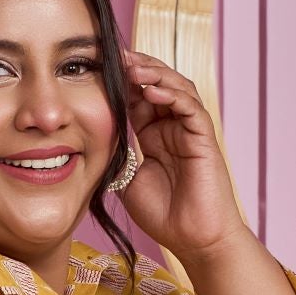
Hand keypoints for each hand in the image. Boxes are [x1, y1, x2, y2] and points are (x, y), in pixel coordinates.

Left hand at [115, 49, 249, 264]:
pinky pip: (190, 107)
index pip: (137, 97)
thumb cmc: (163, 215)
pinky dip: (173, 95)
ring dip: (155, 75)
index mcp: (154, 135)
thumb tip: (91, 137)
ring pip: (176, 89)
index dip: (121, 81)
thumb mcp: (126, 182)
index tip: (99, 67)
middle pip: (157, 84)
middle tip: (115, 55)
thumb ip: (115, 156)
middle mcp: (172, 127)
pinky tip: (154, 90)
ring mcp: (189, 131)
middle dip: (137, 67)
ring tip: (133, 67)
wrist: (193, 240)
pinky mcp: (204, 138)